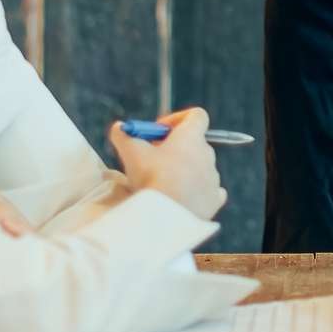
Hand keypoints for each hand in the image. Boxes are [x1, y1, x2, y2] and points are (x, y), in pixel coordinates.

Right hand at [109, 107, 227, 221]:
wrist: (165, 216)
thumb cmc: (151, 178)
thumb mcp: (130, 151)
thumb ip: (123, 134)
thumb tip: (119, 128)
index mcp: (191, 137)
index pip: (196, 115)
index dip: (176, 120)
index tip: (159, 133)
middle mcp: (207, 154)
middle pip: (194, 143)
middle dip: (175, 148)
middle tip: (154, 159)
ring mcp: (213, 178)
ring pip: (200, 168)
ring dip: (184, 170)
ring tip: (163, 183)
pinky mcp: (214, 200)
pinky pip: (209, 190)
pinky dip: (197, 191)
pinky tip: (181, 197)